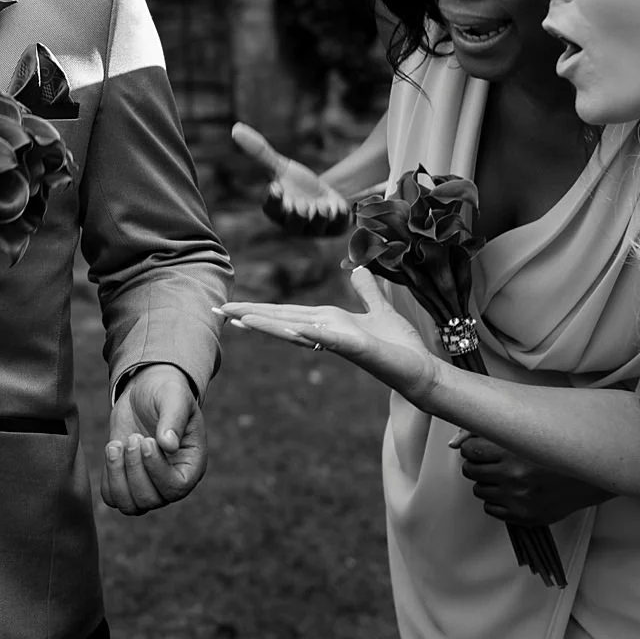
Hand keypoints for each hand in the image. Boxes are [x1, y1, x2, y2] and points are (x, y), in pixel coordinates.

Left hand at [103, 364, 205, 514]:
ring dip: (117, 477)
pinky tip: (112, 448)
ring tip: (116, 445)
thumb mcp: (174, 398)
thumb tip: (168, 445)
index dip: (156, 469)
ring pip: (130, 506)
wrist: (146, 391)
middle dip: (134, 469)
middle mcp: (171, 481)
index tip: (145, 440)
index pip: (176, 487)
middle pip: (150, 500)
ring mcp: (148, 484)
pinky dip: (108, 477)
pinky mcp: (126, 480)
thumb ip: (173, 419)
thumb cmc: (166, 392)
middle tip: (132, 437)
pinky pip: (113, 497)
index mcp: (191, 465)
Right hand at [220, 265, 441, 400]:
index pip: (287, 313)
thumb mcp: (380, 309)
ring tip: (236, 319)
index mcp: (328, 321)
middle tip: (217, 312)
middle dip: (249, 316)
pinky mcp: (354, 347)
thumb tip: (359, 269)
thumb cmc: (401, 345)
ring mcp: (337, 341)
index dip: (259, 309)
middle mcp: (326, 331)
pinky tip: (288, 327)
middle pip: (281, 321)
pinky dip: (305, 332)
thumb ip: (367, 291)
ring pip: (294, 330)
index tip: (232, 307)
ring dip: (266, 324)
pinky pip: (325, 337)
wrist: (422, 370)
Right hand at [232, 122, 350, 236]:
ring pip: (316, 227)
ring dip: (319, 216)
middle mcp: (294, 224)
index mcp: (277, 210)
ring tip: (322, 206)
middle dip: (297, 213)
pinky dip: (338, 216)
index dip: (273, 199)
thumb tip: (236, 129)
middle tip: (301, 205)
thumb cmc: (297, 184)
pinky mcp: (335, 228)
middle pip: (292, 223)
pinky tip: (338, 207)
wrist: (324, 196)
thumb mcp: (281, 167)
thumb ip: (260, 152)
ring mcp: (315, 228)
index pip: (271, 208)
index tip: (276, 187)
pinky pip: (337, 226)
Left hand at [456, 436, 608, 526]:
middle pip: (471, 471)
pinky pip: (491, 509)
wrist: (590, 478)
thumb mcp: (530, 432)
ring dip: (488, 483)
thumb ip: (497, 432)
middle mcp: (513, 475)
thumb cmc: (561, 453)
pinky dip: (497, 501)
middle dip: (477, 465)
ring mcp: (517, 497)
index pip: (470, 450)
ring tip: (505, 477)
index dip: (471, 449)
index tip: (476, 449)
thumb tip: (460, 440)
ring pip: (479, 490)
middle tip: (490, 463)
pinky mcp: (523, 515)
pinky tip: (510, 492)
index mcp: (514, 449)